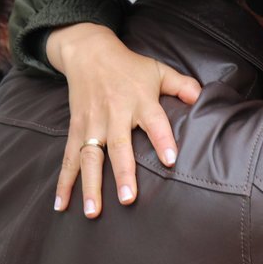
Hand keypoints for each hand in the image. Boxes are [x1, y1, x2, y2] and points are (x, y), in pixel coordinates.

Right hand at [46, 23, 201, 217]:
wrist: (88, 52)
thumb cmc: (128, 66)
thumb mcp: (158, 70)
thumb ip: (182, 85)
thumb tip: (202, 97)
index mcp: (139, 101)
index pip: (154, 122)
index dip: (162, 140)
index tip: (170, 160)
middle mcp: (114, 114)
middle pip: (118, 146)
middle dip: (123, 172)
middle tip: (127, 198)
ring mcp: (92, 124)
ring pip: (89, 157)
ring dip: (90, 185)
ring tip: (93, 212)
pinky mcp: (76, 129)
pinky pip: (68, 159)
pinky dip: (63, 182)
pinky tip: (60, 205)